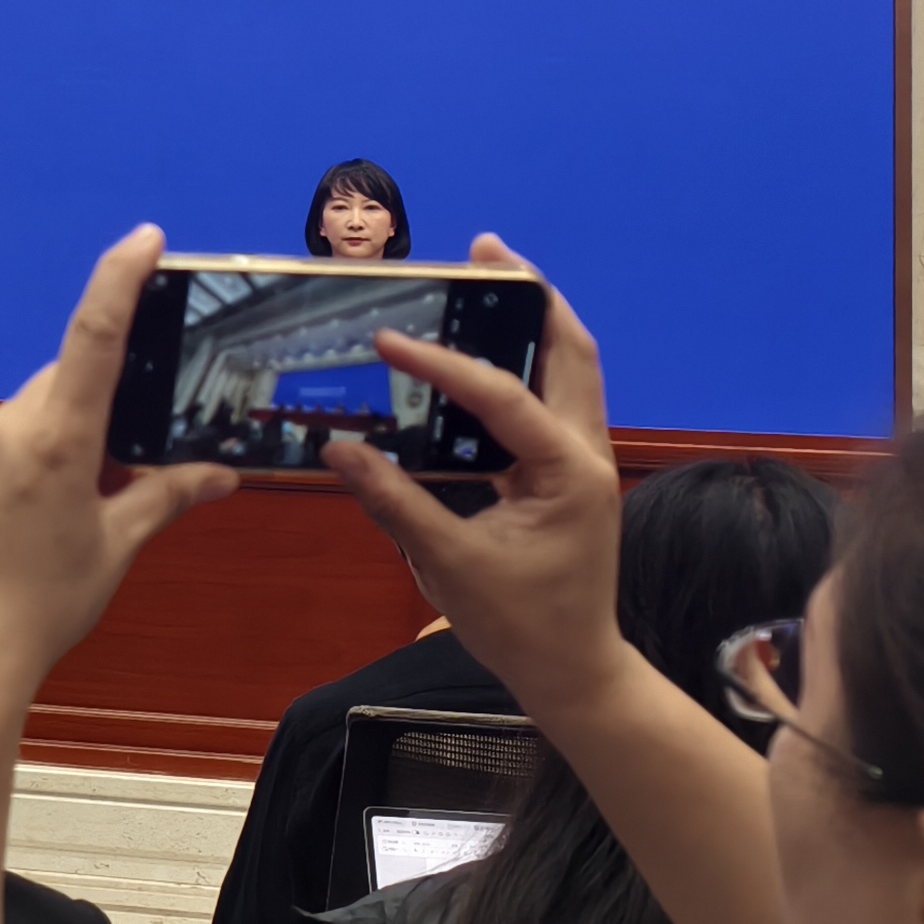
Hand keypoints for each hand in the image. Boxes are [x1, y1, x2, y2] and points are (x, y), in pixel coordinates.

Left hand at [0, 227, 235, 710]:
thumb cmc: (40, 605)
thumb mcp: (115, 546)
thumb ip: (165, 496)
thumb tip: (219, 475)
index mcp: (57, 440)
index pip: (95, 335)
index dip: (120, 277)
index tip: (144, 239)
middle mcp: (8, 429)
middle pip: (68, 377)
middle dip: (103, 396)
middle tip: (133, 441)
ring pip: (35, 407)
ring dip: (66, 427)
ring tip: (82, 494)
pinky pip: (4, 436)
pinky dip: (33, 449)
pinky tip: (42, 504)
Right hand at [325, 237, 635, 714]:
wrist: (573, 672)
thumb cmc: (520, 624)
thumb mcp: (448, 564)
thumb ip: (394, 502)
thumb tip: (338, 452)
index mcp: (569, 472)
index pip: (501, 396)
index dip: (441, 364)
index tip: (387, 340)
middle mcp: (586, 454)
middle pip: (570, 350)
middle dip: (530, 295)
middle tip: (485, 251)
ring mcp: (580, 462)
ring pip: (568, 370)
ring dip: (531, 322)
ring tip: (486, 278)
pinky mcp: (563, 475)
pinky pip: (547, 402)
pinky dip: (519, 366)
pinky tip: (476, 355)